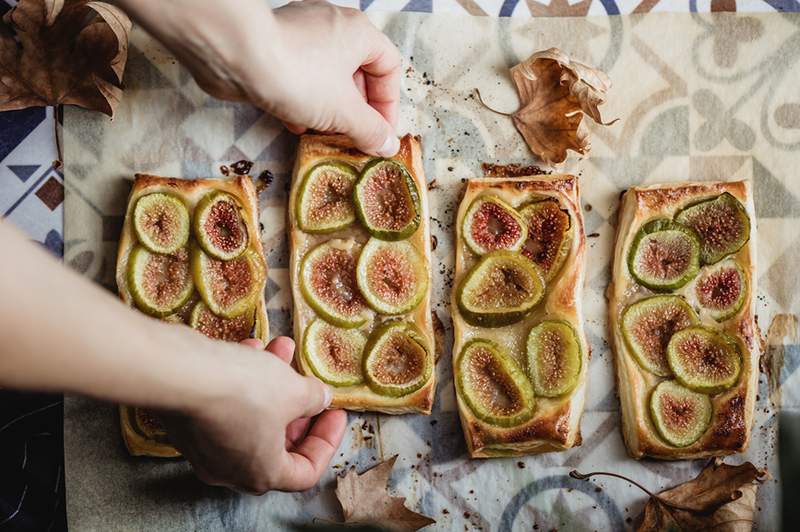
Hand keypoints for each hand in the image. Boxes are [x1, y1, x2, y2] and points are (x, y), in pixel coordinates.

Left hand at [118, 0, 401, 156]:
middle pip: (358, 72)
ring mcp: (301, 34)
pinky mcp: (273, 47)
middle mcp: (333, 27)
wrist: (235, 54)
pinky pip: (299, 75)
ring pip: (327, 76)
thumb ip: (370, 130)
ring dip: (330, 109)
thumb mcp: (344, 111)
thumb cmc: (299, 75)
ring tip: (327, 134)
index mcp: (359, 33)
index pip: (389, 67)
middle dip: (357, 109)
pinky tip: (297, 124)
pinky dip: (303, 100)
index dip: (389, 104)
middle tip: (354, 137)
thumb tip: (388, 145)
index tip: (381, 133)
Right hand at [159, 336, 346, 493]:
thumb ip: (313, 398)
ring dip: (270, 381)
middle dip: (296, 405)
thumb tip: (320, 398)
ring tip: (281, 349)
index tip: (335, 412)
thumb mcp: (293, 390)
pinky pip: (224, 405)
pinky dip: (240, 379)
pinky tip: (250, 347)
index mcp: (262, 474)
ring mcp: (205, 448)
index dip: (326, 441)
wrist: (179, 373)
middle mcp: (230, 469)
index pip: (305, 471)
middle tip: (308, 382)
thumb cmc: (244, 390)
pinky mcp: (187, 422)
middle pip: (277, 443)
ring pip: (250, 416)